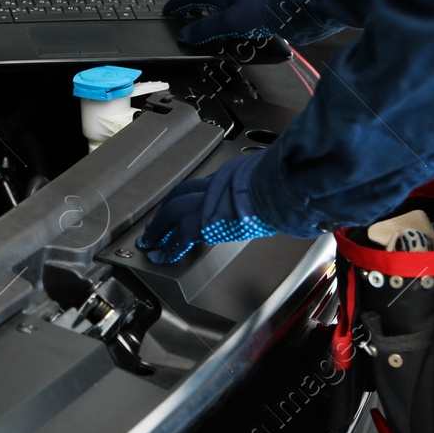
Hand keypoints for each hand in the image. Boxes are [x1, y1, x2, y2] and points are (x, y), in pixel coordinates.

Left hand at [137, 153, 274, 263]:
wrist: (281, 189)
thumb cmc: (283, 187)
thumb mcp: (266, 182)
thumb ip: (255, 193)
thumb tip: (262, 206)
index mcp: (228, 176)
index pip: (198, 187)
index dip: (182, 200)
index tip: (174, 209)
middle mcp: (213, 186)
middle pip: (179, 197)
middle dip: (163, 214)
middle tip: (152, 227)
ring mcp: (207, 202)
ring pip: (172, 212)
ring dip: (159, 228)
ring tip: (150, 243)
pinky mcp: (205, 221)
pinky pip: (181, 235)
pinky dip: (170, 247)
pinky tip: (161, 256)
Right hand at [163, 0, 276, 47]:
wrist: (299, 3)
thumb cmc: (266, 8)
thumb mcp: (231, 22)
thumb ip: (208, 29)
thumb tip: (185, 35)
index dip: (181, 2)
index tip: (170, 9)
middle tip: (189, 7)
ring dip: (220, 3)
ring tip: (215, 14)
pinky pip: (248, 2)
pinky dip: (238, 9)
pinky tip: (244, 18)